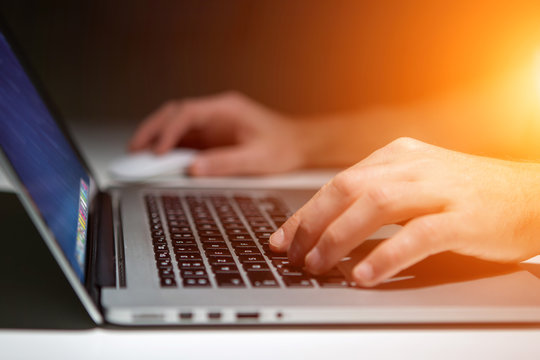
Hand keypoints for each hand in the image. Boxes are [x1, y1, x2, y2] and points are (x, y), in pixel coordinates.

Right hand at [129, 92, 304, 175]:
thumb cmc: (284, 146)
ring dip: (156, 136)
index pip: (187, 114)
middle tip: (133, 150)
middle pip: (174, 113)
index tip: (157, 151)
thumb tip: (194, 169)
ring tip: (138, 154)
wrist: (299, 144)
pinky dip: (169, 147)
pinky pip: (185, 137)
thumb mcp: (257, 159)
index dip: (168, 131)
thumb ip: (225, 163)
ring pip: (176, 123)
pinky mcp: (213, 135)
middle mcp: (216, 112)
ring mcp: (213, 122)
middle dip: (151, 129)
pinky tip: (158, 159)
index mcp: (226, 109)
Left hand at [269, 137, 539, 286]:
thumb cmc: (468, 194)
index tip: (283, 238)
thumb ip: (377, 195)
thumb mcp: (416, 181)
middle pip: (348, 189)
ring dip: (339, 238)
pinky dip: (385, 256)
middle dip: (313, 224)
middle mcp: (414, 165)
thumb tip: (329, 226)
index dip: (306, 213)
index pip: (339, 183)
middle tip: (295, 255)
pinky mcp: (463, 217)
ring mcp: (439, 188)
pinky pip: (416, 235)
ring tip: (319, 265)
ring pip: (375, 206)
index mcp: (397, 154)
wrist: (531, 194)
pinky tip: (364, 275)